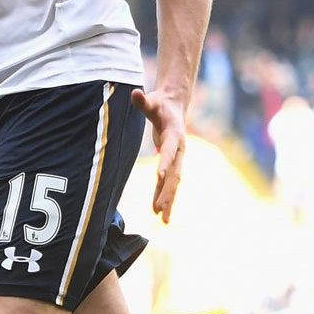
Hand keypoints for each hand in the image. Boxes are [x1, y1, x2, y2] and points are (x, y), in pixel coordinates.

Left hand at [130, 87, 186, 223]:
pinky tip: (158, 211)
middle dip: (168, 192)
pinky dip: (162, 195)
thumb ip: (143, 100)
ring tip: (164, 220)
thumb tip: (134, 92)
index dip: (165, 162)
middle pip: (175, 173)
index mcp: (175, 134)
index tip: (158, 176)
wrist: (174, 107)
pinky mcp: (171, 163)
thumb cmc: (160, 103)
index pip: (170, 150)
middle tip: (161, 210)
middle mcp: (179, 150)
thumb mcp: (152, 100)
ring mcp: (177, 159)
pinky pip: (167, 182)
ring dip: (168, 200)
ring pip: (174, 183)